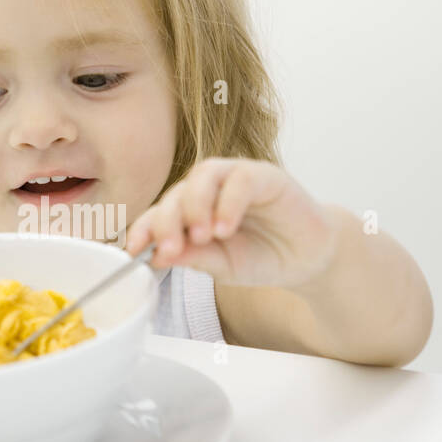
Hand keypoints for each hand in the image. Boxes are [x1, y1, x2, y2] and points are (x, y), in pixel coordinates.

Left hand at [124, 157, 338, 288]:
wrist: (308, 259)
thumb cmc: (262, 258)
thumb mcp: (221, 266)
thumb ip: (192, 258)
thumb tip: (156, 255)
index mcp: (192, 210)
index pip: (159, 213)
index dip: (143, 228)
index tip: (133, 250)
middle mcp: (210, 189)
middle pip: (176, 193)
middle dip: (166, 222)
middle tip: (170, 250)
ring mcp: (236, 178)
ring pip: (203, 175)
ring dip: (195, 206)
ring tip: (201, 237)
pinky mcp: (265, 175)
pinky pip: (240, 179)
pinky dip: (227, 203)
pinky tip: (225, 229)